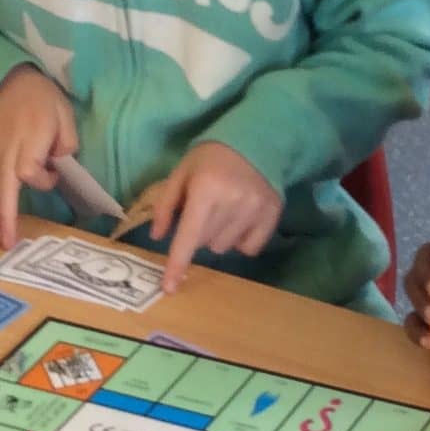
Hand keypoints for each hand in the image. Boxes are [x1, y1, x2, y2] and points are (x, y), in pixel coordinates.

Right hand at [0, 66, 77, 248]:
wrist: (7, 79)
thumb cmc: (40, 97)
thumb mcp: (64, 115)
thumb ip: (66, 143)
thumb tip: (58, 163)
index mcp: (27, 141)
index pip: (29, 173)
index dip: (42, 179)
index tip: (54, 173)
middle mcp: (4, 149)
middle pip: (1, 188)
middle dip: (3, 217)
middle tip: (6, 243)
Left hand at [142, 143, 282, 292]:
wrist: (253, 141)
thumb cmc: (209, 158)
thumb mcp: (180, 174)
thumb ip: (166, 205)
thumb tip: (157, 237)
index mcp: (206, 190)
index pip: (189, 236)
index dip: (177, 263)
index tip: (169, 288)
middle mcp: (232, 202)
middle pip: (205, 244)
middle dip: (199, 234)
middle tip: (204, 211)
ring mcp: (255, 209)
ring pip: (225, 248)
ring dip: (219, 237)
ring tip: (223, 212)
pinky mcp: (272, 214)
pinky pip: (250, 248)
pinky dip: (241, 240)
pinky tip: (240, 220)